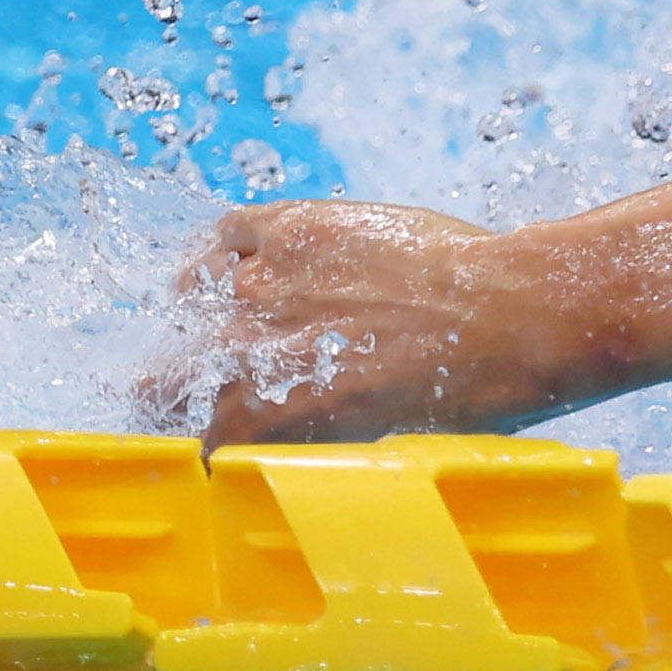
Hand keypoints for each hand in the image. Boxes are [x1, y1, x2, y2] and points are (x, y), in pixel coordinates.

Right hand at [160, 200, 585, 442]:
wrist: (509, 316)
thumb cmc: (463, 395)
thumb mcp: (375, 442)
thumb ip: (314, 434)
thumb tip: (297, 432)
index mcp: (259, 422)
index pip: (187, 440)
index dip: (195, 436)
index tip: (205, 432)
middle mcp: (242, 352)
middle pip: (162, 374)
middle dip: (171, 382)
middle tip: (192, 379)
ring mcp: (262, 284)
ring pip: (188, 298)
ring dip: (201, 307)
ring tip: (218, 309)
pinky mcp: (294, 228)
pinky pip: (231, 231)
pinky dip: (231, 245)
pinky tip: (244, 254)